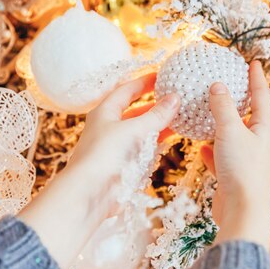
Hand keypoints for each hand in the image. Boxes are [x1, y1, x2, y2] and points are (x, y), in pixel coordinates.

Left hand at [20, 74, 179, 268]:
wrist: (90, 193)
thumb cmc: (105, 154)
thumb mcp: (134, 129)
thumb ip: (157, 115)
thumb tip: (175, 98)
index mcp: (104, 112)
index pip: (126, 91)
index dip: (143, 82)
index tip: (161, 76)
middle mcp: (108, 128)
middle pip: (134, 111)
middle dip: (154, 105)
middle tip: (174, 98)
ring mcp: (115, 148)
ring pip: (140, 131)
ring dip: (158, 125)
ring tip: (179, 117)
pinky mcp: (123, 166)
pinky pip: (143, 149)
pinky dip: (157, 142)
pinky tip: (171, 139)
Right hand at [201, 61, 269, 249]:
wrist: (243, 212)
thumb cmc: (242, 170)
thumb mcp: (230, 131)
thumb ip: (223, 107)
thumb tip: (218, 85)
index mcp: (265, 129)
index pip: (262, 96)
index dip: (256, 77)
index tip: (253, 62)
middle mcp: (260, 143)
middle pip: (249, 115)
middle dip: (239, 100)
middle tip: (231, 83)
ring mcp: (248, 160)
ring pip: (234, 136)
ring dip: (223, 125)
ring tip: (210, 113)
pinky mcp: (235, 176)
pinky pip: (223, 157)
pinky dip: (213, 150)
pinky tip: (202, 147)